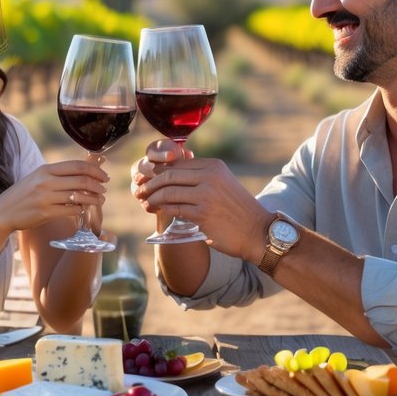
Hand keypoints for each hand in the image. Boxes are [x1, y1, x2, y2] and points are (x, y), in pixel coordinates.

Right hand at [0, 158, 108, 235]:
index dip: (95, 170)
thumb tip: (83, 170)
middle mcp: (46, 181)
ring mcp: (45, 197)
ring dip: (93, 199)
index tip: (104, 177)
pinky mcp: (45, 212)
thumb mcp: (38, 178)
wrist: (2, 212)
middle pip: (81, 180)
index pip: (77, 166)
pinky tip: (83, 209)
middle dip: (97, 185)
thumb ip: (58, 174)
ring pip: (78, 196)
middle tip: (104, 190)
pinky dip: (80, 209)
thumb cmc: (23, 195)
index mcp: (46, 170)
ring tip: (100, 201)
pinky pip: (70, 210)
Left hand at [132, 144, 269, 264]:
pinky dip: (161, 208)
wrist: (258, 231)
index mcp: (214, 166)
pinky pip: (174, 208)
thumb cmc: (238, 210)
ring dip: (152, 197)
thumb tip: (172, 174)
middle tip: (139, 189)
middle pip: (169, 175)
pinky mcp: (203, 214)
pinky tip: (155, 210)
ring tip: (144, 201)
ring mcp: (206, 195)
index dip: (158, 170)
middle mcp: (210, 176)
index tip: (147, 178)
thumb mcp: (223, 183)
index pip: (178, 164)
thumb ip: (202, 177)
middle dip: (150, 183)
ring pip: (168, 191)